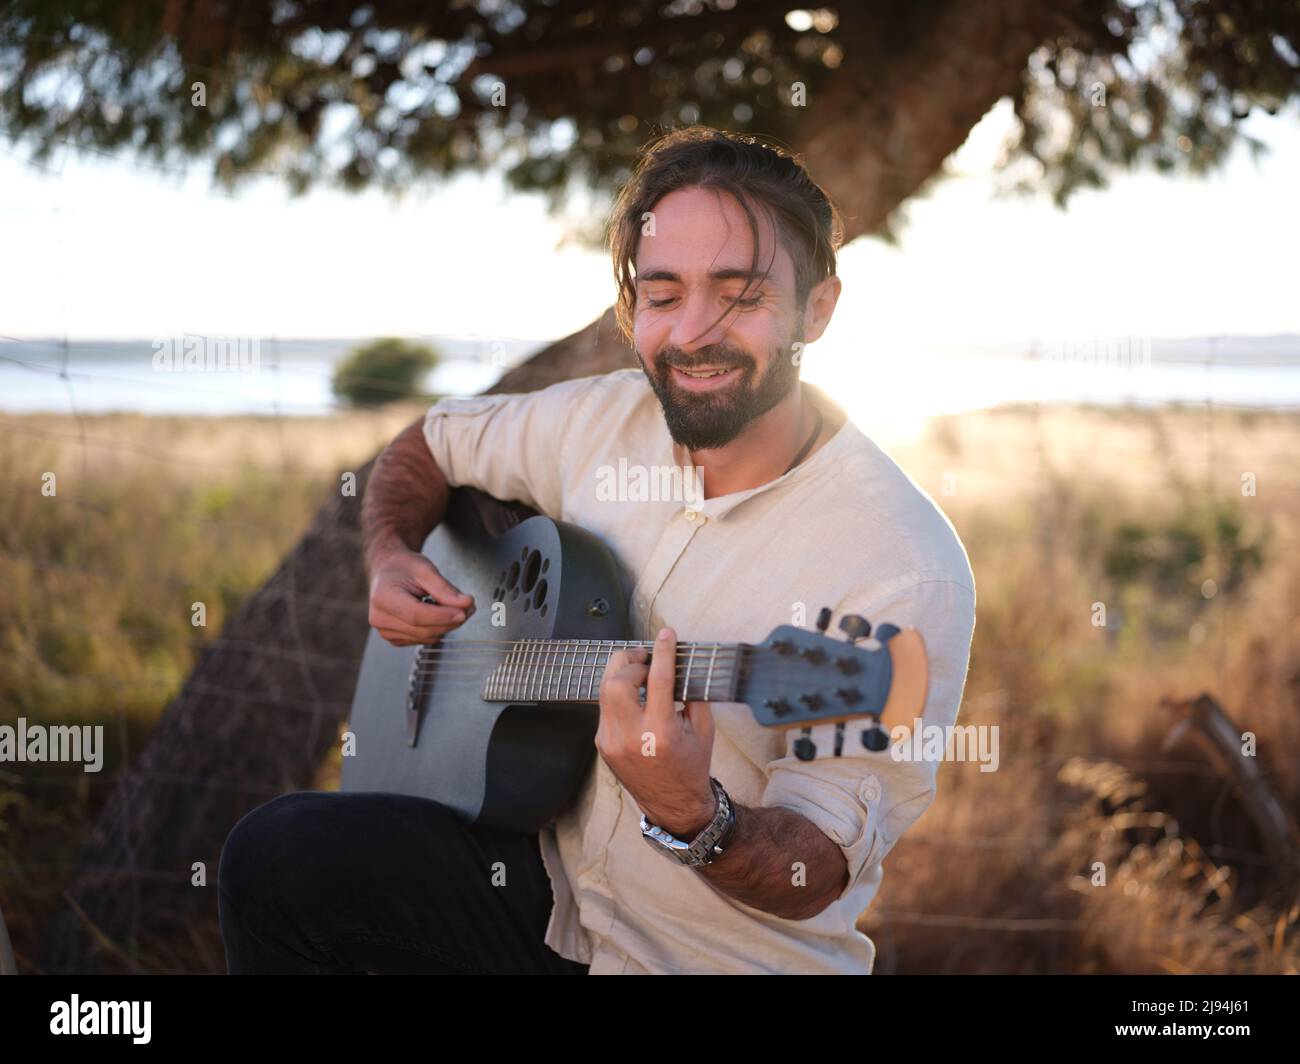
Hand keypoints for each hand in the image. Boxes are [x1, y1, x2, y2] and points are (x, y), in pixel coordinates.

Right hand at [367, 546, 474, 645]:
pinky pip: (422, 639)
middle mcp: (380, 618)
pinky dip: (436, 629)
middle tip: (469, 606)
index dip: (443, 616)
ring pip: (426, 637)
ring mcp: (386, 631)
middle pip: (423, 629)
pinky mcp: (394, 638)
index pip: (416, 615)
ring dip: (447, 625)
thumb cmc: (402, 567)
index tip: (463, 611)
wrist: (387, 570)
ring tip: (455, 607)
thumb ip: (445, 589)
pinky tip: (438, 614)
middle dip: (451, 620)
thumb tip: (466, 604)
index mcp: (383, 597)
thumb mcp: (425, 569)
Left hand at [596, 627, 715, 836]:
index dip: (662, 652)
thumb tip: (679, 662)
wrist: (673, 804)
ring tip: (638, 671)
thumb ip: (691, 693)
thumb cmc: (692, 764)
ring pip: (605, 691)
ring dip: (621, 674)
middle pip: (617, 681)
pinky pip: (605, 708)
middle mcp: (631, 737)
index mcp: (661, 733)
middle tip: (646, 657)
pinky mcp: (602, 744)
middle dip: (630, 660)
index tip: (666, 634)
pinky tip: (633, 695)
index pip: (658, 680)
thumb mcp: (703, 728)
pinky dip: (618, 694)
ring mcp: (611, 742)